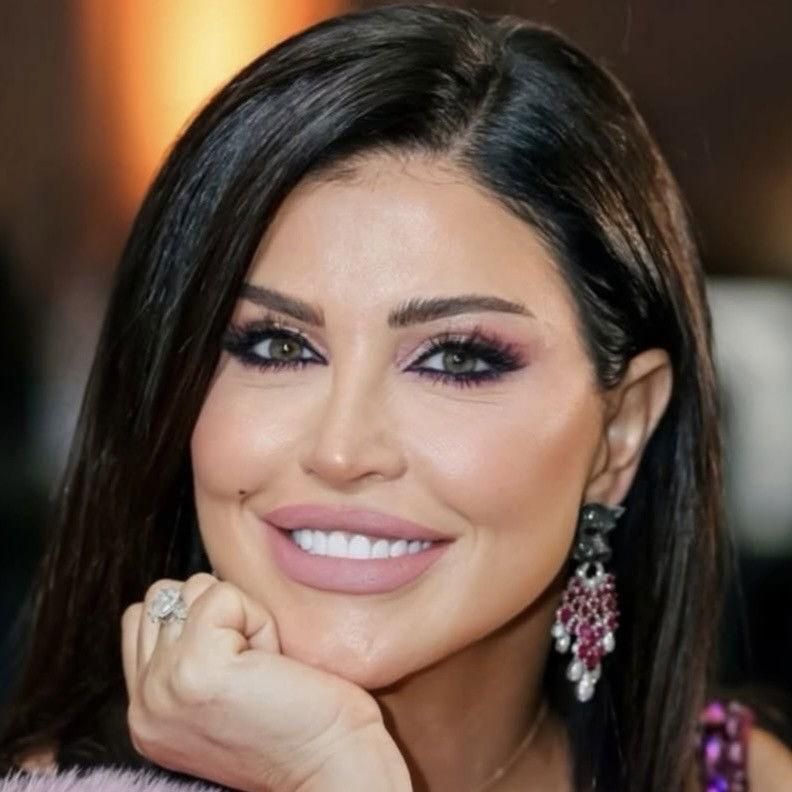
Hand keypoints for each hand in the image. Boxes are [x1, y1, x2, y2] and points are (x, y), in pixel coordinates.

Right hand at [121, 573, 410, 791]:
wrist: (334, 765)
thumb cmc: (299, 724)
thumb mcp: (219, 693)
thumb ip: (186, 655)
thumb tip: (190, 597)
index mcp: (146, 711)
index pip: (143, 617)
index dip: (199, 620)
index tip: (239, 665)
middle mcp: (144, 703)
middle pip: (164, 596)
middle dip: (216, 613)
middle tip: (254, 663)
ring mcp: (163, 685)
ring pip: (193, 589)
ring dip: (240, 614)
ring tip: (263, 664)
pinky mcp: (197, 667)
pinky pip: (223, 595)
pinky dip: (258, 618)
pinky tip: (273, 662)